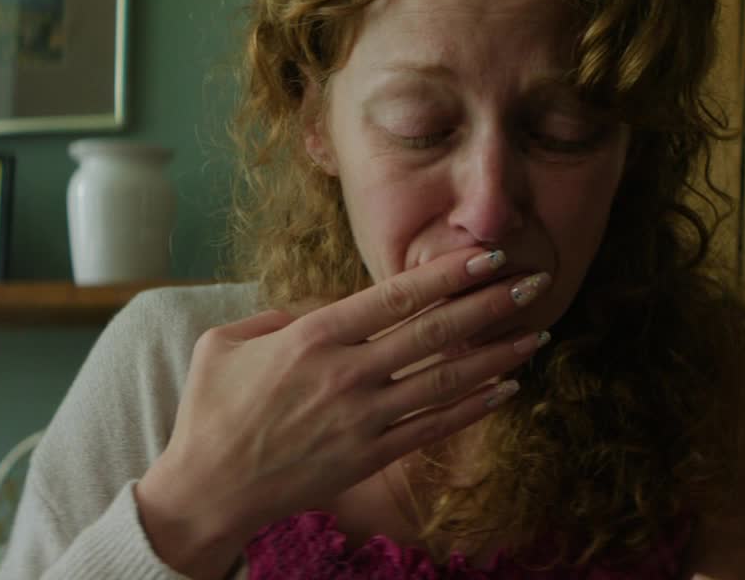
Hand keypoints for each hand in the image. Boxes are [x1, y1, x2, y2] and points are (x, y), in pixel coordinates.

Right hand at [133, 247, 551, 577]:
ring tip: (536, 335)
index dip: (448, 274)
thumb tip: (319, 309)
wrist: (207, 489)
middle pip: (434, 332)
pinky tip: (505, 390)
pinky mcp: (369, 456)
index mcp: (312, 336)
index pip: (395, 296)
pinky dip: (474, 407)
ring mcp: (362, 418)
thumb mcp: (224, 343)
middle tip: (537, 283)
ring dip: (497, 356)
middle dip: (491, 304)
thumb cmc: (210, 411)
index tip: (489, 255)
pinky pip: (433, 427)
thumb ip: (277, 317)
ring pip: (445, 381)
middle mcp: (345, 373)